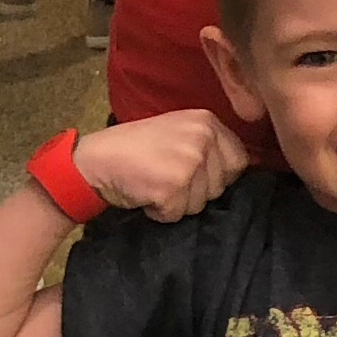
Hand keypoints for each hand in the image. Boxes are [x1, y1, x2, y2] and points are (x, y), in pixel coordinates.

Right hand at [73, 111, 249, 222]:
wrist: (96, 158)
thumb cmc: (137, 147)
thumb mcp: (179, 131)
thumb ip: (209, 144)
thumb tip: (240, 169)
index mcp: (207, 121)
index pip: (239, 161)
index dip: (219, 176)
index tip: (195, 176)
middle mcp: (203, 139)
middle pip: (219, 187)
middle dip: (194, 191)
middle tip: (166, 177)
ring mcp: (189, 163)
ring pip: (199, 204)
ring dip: (177, 203)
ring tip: (155, 183)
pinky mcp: (172, 188)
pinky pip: (177, 215)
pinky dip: (160, 213)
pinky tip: (146, 194)